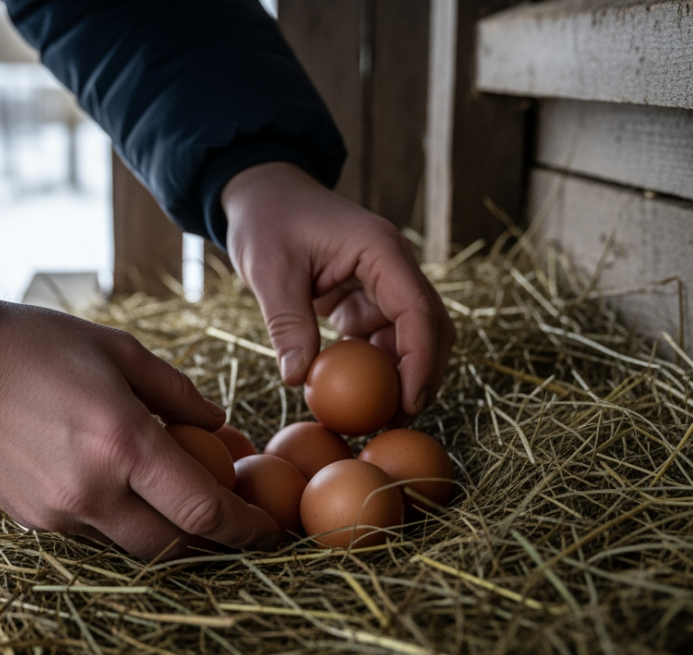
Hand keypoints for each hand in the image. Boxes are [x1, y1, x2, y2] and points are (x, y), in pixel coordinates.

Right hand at [0, 301, 280, 559]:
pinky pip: (92, 530)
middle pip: (172, 544)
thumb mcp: (119, 351)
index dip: (246, 527)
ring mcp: (58, 512)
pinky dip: (118, 515)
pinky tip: (119, 481)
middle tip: (233, 518)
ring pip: (131, 542)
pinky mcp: (30, 519)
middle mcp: (92, 490)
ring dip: (163, 528)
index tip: (270, 530)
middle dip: (211, 539)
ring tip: (176, 493)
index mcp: (123, 444)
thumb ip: (177, 393)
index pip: (204, 510)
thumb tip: (219, 426)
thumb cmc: (36, 345)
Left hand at [223, 162, 454, 414]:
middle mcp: (393, 266)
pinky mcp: (366, 299)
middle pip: (430, 327)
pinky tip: (359, 398)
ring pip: (412, 337)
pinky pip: (382, 339)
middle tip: (398, 421)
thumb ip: (287, 322)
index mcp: (381, 249)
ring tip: (378, 419)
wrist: (262, 194)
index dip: (421, 361)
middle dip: (423, 375)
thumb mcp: (269, 270)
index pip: (419, 311)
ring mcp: (383, 284)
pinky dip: (377, 369)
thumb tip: (297, 379)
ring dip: (401, 376)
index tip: (410, 403)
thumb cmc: (266, 220)